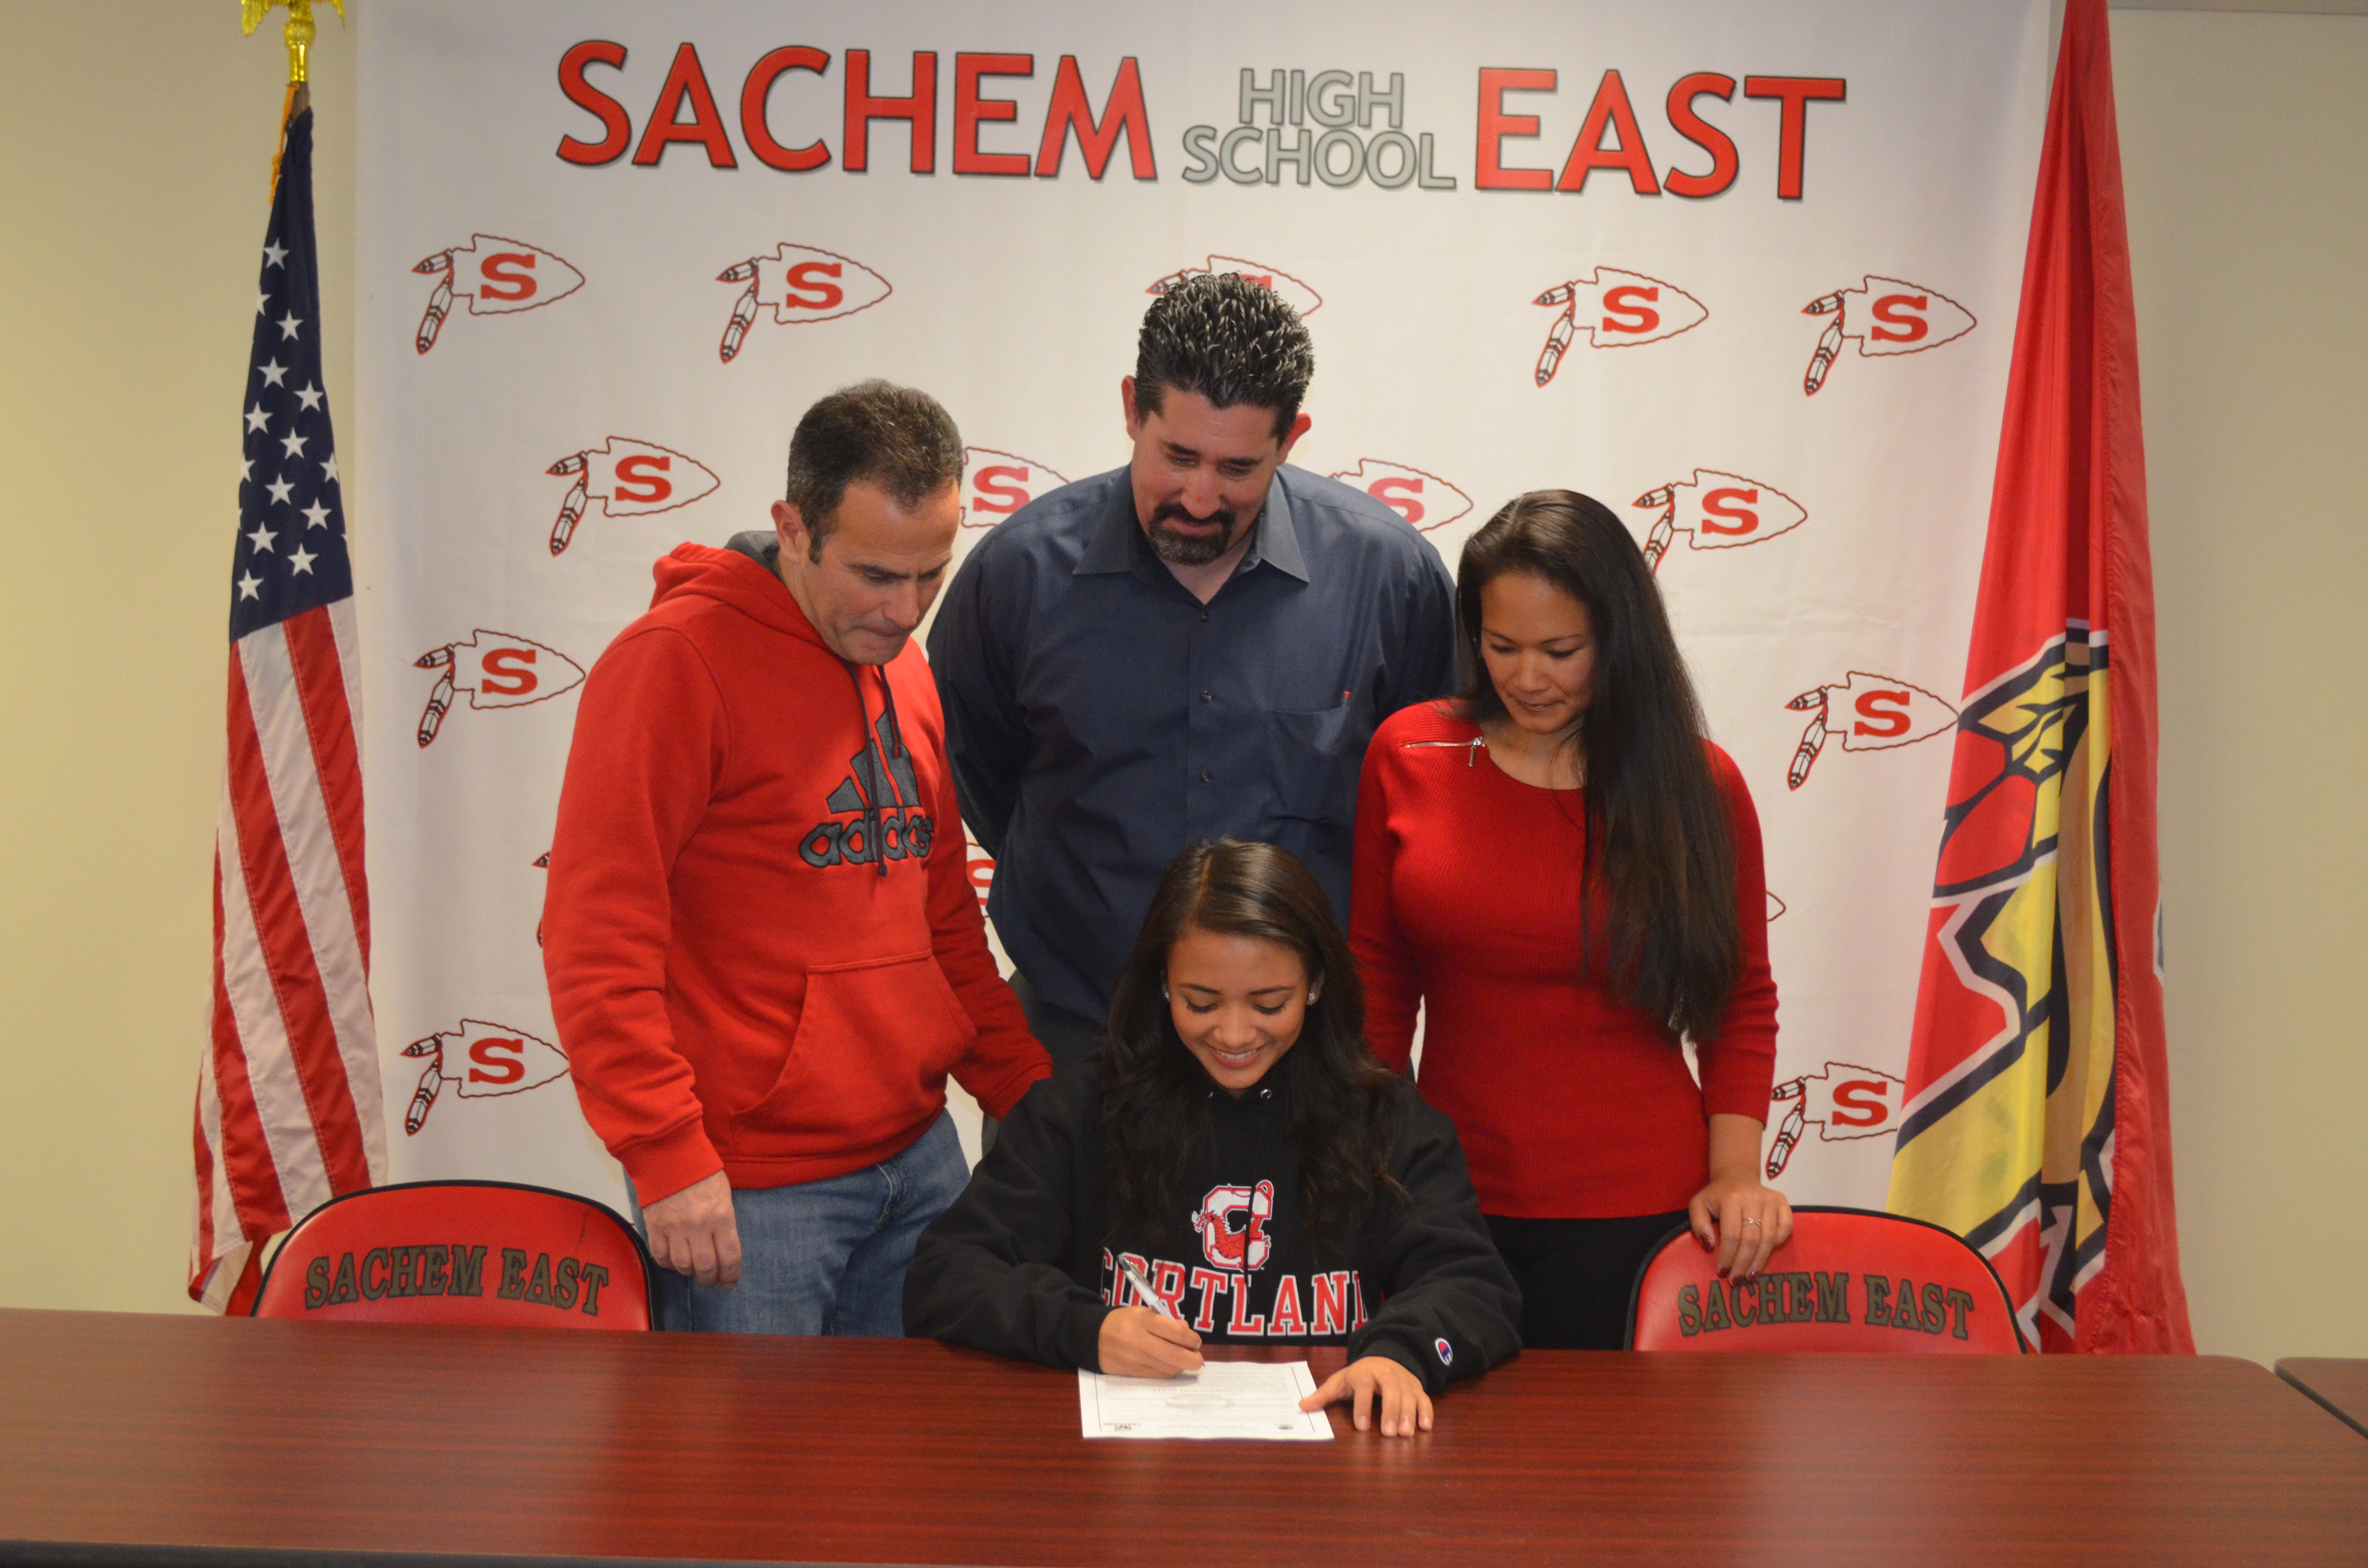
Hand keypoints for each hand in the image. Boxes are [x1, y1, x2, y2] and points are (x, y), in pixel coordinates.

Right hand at [640, 1170, 740, 1286]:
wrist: (669, 1155)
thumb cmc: (701, 1172)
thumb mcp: (724, 1194)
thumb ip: (724, 1222)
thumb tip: (723, 1248)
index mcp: (722, 1216)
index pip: (730, 1257)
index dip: (731, 1276)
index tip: (729, 1283)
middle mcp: (699, 1226)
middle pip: (706, 1267)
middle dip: (710, 1279)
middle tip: (710, 1280)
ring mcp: (675, 1228)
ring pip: (683, 1265)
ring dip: (689, 1273)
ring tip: (692, 1270)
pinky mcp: (655, 1227)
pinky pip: (660, 1256)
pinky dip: (667, 1264)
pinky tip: (673, 1261)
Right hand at [1097, 1307, 1203, 1376]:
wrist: (1092, 1337)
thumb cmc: (1122, 1322)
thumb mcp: (1142, 1313)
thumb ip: (1165, 1322)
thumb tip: (1187, 1334)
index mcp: (1142, 1319)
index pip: (1176, 1332)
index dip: (1191, 1339)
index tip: (1195, 1341)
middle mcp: (1138, 1340)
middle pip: (1174, 1355)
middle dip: (1192, 1359)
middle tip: (1198, 1359)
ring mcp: (1134, 1359)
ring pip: (1168, 1368)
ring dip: (1181, 1366)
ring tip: (1185, 1361)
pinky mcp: (1131, 1373)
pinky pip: (1157, 1375)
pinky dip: (1168, 1371)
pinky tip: (1171, 1366)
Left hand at [1300, 1355, 1432, 1437]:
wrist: (1385, 1357)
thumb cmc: (1359, 1375)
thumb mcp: (1340, 1381)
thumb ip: (1323, 1395)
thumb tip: (1302, 1406)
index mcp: (1364, 1373)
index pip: (1363, 1387)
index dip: (1362, 1406)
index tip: (1360, 1427)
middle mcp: (1386, 1374)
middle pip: (1391, 1390)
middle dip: (1390, 1411)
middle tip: (1389, 1433)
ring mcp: (1404, 1380)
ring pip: (1409, 1395)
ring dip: (1408, 1414)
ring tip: (1405, 1434)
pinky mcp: (1416, 1387)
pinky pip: (1424, 1398)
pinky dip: (1426, 1412)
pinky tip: (1425, 1427)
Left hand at [1689, 1173, 1792, 1279]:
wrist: (1737, 1176)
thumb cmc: (1716, 1195)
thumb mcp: (1698, 1205)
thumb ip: (1699, 1225)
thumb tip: (1711, 1246)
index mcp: (1731, 1199)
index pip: (1731, 1235)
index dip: (1728, 1257)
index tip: (1723, 1273)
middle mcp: (1753, 1198)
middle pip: (1751, 1239)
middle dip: (1743, 1263)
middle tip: (1737, 1280)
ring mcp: (1771, 1200)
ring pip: (1769, 1237)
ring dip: (1760, 1260)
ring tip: (1750, 1276)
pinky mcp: (1783, 1202)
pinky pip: (1786, 1228)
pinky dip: (1778, 1243)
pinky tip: (1766, 1255)